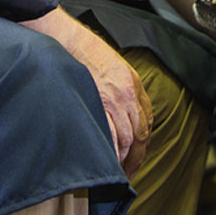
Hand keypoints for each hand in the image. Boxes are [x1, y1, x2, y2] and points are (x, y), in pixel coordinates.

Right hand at [20, 7, 151, 176]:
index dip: (142, 142)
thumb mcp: (112, 69)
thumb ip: (119, 91)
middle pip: (141, 134)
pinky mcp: (102, 104)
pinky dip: (112, 151)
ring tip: (116, 172)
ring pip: (128, 138)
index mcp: (134, 85)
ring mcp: (117, 100)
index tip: (136, 155)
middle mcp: (130, 94)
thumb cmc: (83, 54)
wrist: (68, 41)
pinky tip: (107, 161)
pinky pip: (112, 135)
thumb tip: (117, 115)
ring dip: (123, 158)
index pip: (147, 120)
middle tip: (129, 173)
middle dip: (136, 157)